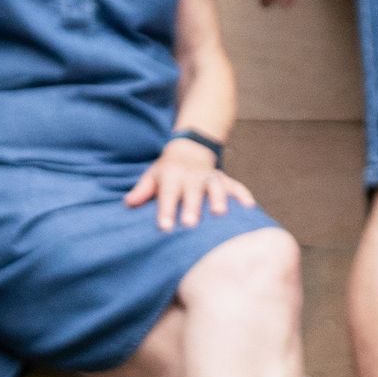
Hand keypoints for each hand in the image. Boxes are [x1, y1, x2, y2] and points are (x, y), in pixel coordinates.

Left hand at [125, 137, 258, 230]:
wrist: (190, 149)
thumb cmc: (167, 170)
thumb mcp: (152, 175)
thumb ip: (142, 190)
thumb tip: (128, 203)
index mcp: (172, 175)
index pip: (168, 194)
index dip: (166, 210)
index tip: (165, 227)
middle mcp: (192, 175)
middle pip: (192, 192)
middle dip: (192, 207)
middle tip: (190, 224)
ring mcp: (210, 176)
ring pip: (215, 187)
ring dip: (218, 199)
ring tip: (220, 214)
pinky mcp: (224, 179)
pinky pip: (236, 186)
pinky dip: (243, 195)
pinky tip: (249, 208)